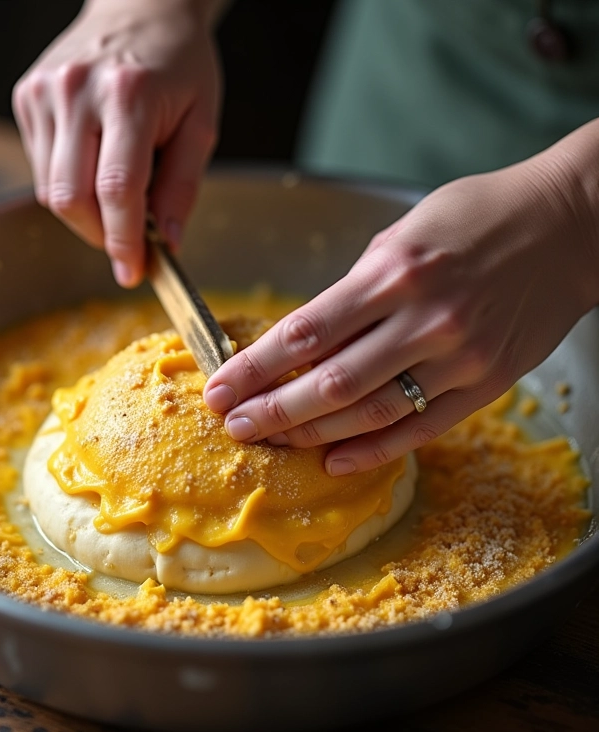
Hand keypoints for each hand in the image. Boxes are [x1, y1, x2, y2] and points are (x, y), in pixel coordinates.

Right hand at [13, 0, 222, 286]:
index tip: (133, 271)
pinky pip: (41, 169)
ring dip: (84, 215)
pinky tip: (93, 167)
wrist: (140, 6)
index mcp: (129, 96)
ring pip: (51, 191)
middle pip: (70, 198)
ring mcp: (44, 93)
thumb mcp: (201, 124)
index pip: (117, 190)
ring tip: (115, 199)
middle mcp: (77, 91)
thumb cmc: (178, 65)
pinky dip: (69, 187)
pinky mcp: (26, 97)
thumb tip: (165, 243)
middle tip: (127, 242)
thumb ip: (182, 187)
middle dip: (100, 235)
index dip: (124, 241)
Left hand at [203, 127, 598, 473]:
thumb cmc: (477, 218)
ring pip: (369, 413)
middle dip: (271, 410)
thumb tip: (307, 340)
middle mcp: (424, 318)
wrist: (569, 226)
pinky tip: (332, 461)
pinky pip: (420, 429)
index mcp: (394, 272)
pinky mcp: (486, 383)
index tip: (220, 386)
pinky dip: (372, 451)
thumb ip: (355, 290)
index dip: (255, 367)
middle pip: (329, 382)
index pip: (304, 332)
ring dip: (310, 434)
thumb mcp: (402, 235)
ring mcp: (458, 356)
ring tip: (270, 441)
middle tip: (233, 424)